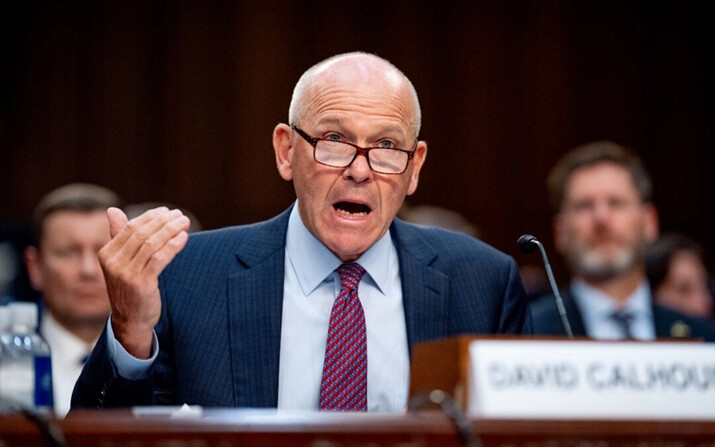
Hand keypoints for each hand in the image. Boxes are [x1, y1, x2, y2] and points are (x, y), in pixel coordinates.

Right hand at [99, 207, 190, 358]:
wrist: (130, 321)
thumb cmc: (129, 288)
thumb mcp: (120, 262)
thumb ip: (119, 236)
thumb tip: (112, 210)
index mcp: (106, 253)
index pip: (131, 227)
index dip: (150, 217)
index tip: (167, 211)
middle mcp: (113, 262)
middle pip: (142, 233)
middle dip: (164, 221)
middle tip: (180, 215)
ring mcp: (126, 273)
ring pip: (152, 244)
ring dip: (171, 230)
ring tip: (185, 223)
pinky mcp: (141, 284)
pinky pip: (159, 258)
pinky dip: (173, 245)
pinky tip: (184, 237)